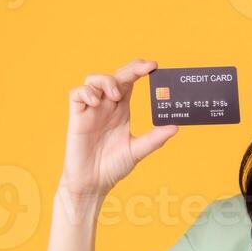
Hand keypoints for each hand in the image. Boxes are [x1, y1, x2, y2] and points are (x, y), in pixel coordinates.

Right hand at [59, 58, 176, 199]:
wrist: (93, 184)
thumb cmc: (113, 167)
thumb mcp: (137, 151)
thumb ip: (154, 139)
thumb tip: (175, 127)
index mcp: (122, 110)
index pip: (130, 82)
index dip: (139, 70)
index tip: (154, 66)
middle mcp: (106, 106)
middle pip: (115, 76)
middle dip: (129, 68)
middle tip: (143, 69)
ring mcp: (91, 110)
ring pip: (93, 80)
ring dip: (106, 81)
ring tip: (116, 95)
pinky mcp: (76, 117)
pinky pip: (77, 94)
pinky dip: (86, 92)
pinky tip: (96, 103)